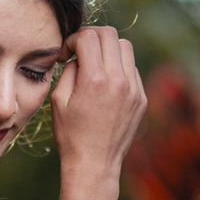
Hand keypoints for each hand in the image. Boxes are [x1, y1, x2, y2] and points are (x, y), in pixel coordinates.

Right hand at [50, 26, 146, 199]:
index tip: (65, 53)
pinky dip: (118, 67)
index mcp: (94, 80)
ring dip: (108, 49)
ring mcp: (134, 89)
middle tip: (80, 51)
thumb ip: (69, 70)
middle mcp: (118, 80)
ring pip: (125, 47)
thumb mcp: (58, 100)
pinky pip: (132, 69)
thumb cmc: (71, 135)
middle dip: (91, 37)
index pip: (88, 36)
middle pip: (109, 34)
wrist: (95, 164)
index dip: (72, 39)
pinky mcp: (141, 98)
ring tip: (95, 65)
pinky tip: (106, 84)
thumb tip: (77, 55)